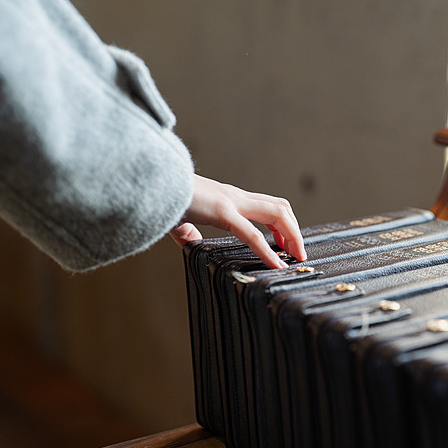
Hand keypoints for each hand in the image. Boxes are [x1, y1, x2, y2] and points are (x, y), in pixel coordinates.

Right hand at [169, 175, 306, 268]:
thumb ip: (188, 230)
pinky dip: (268, 251)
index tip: (286, 245)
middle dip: (295, 231)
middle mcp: (235, 197)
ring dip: (291, 235)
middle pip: (280, 207)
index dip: (283, 225)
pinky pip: (253, 234)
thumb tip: (190, 241)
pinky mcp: (222, 212)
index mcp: (228, 198)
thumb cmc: (161, 199)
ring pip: (277, 213)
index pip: (268, 206)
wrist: (148, 182)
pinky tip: (275, 265)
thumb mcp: (179, 218)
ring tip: (294, 257)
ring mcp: (231, 202)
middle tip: (299, 253)